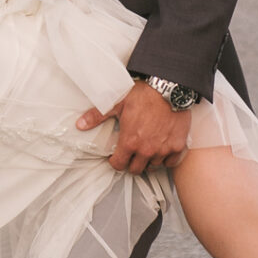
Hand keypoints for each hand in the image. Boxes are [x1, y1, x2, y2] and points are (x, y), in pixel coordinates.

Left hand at [76, 82, 190, 174]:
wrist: (169, 88)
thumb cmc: (144, 94)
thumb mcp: (117, 103)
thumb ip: (98, 116)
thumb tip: (80, 124)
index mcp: (130, 142)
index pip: (119, 165)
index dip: (115, 161)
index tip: (117, 156)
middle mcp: (146, 150)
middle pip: (136, 169)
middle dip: (131, 163)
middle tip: (131, 154)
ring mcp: (163, 149)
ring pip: (153, 166)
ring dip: (149, 161)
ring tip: (146, 150)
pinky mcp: (177, 146)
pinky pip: (170, 162)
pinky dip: (166, 158)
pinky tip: (162, 149)